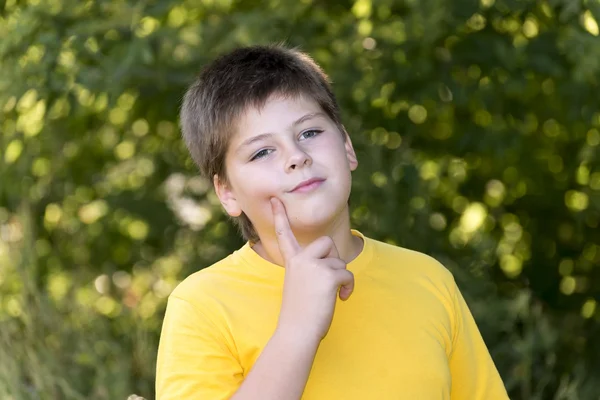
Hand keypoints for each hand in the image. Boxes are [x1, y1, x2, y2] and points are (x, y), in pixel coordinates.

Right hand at [271, 197, 354, 341]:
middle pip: (326, 242)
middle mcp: (301, 260)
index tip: (276, 199)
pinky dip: (348, 287)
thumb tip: (334, 267)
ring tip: (332, 294)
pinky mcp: (328, 275)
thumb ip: (310, 270)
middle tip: (330, 276)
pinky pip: (347, 274)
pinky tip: (342, 298)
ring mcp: (314, 266)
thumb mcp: (300, 285)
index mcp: (291, 262)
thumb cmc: (299, 314)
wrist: (297, 332)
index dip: (280, 216)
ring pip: (339, 260)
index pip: (285, 235)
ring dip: (341, 277)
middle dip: (333, 257)